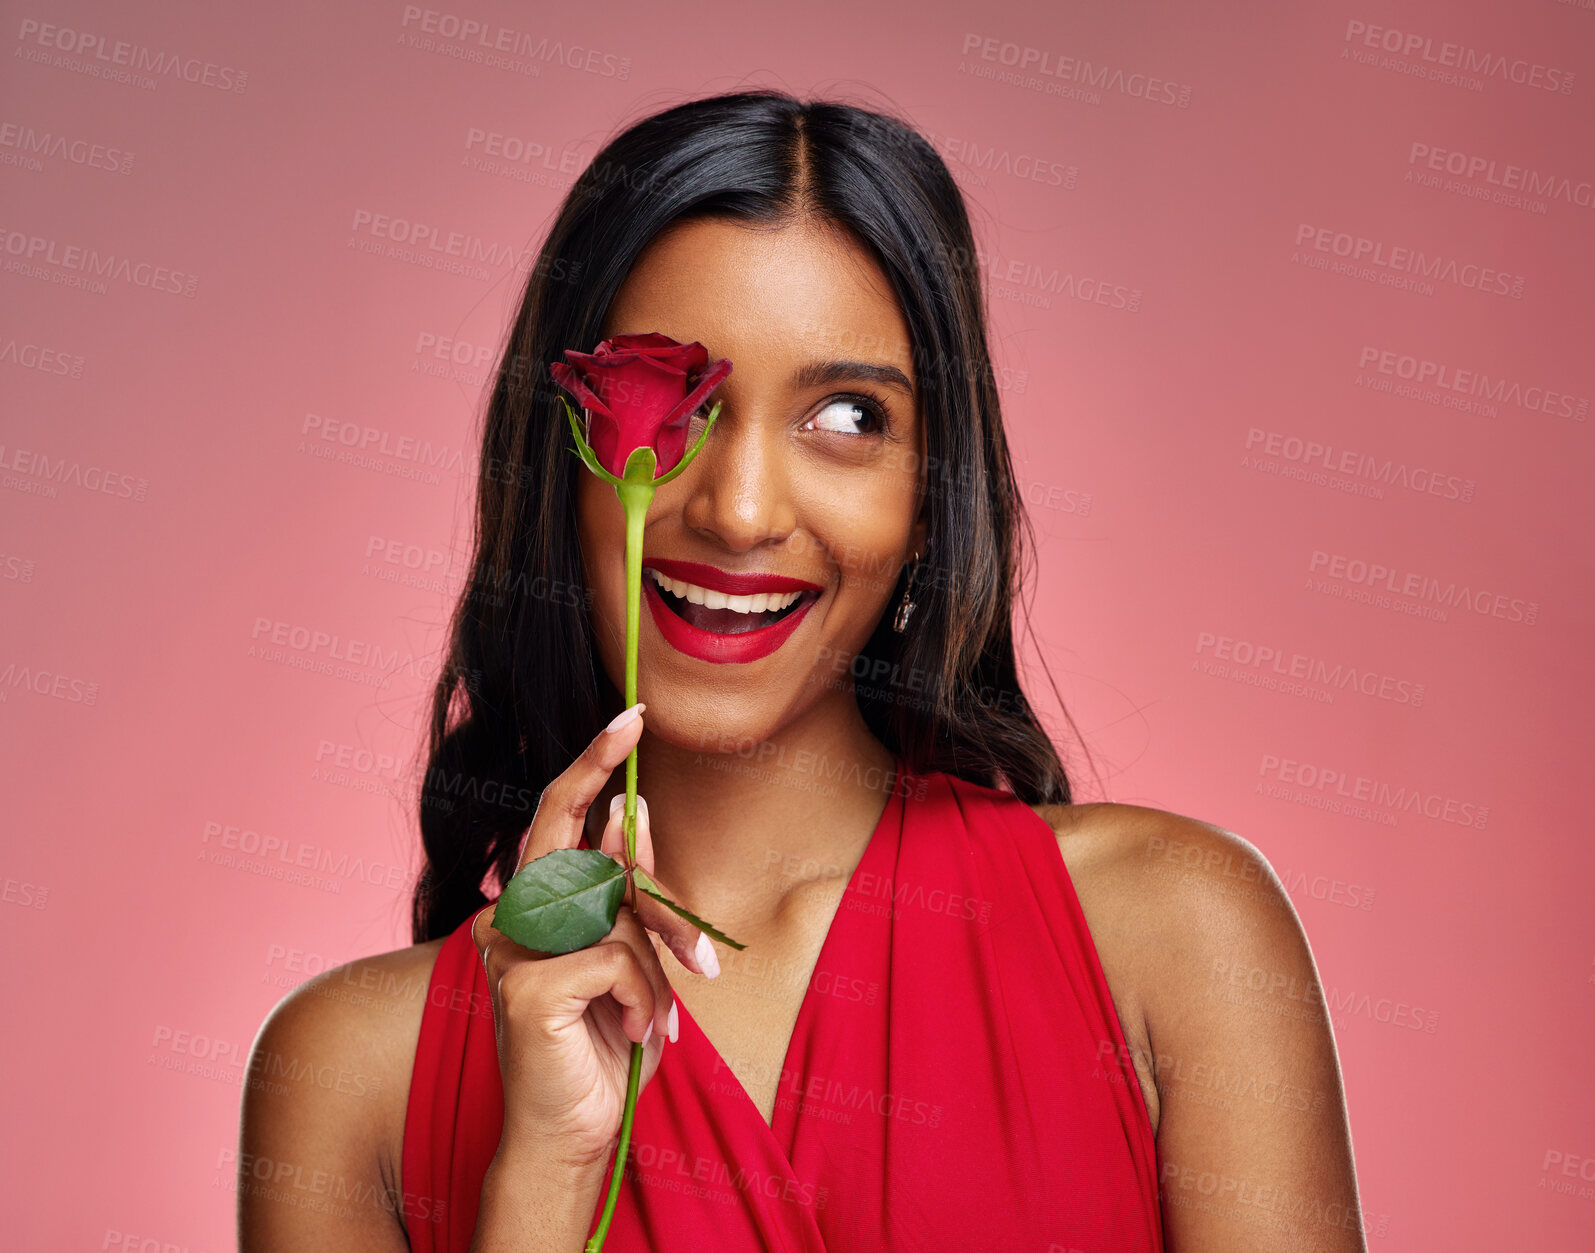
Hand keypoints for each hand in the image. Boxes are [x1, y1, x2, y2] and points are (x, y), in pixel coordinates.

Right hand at [470, 703, 717, 1169]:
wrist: (576, 1129)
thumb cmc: (602, 1040)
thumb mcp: (629, 959)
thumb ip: (626, 892)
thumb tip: (637, 810)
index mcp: (533, 902)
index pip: (555, 813)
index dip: (593, 763)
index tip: (632, 716)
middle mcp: (510, 915)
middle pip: (583, 845)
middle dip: (632, 839)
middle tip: (674, 856)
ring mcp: (510, 948)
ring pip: (615, 911)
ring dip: (656, 968)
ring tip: (658, 1015)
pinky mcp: (524, 986)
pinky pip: (614, 958)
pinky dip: (641, 996)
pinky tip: (633, 1032)